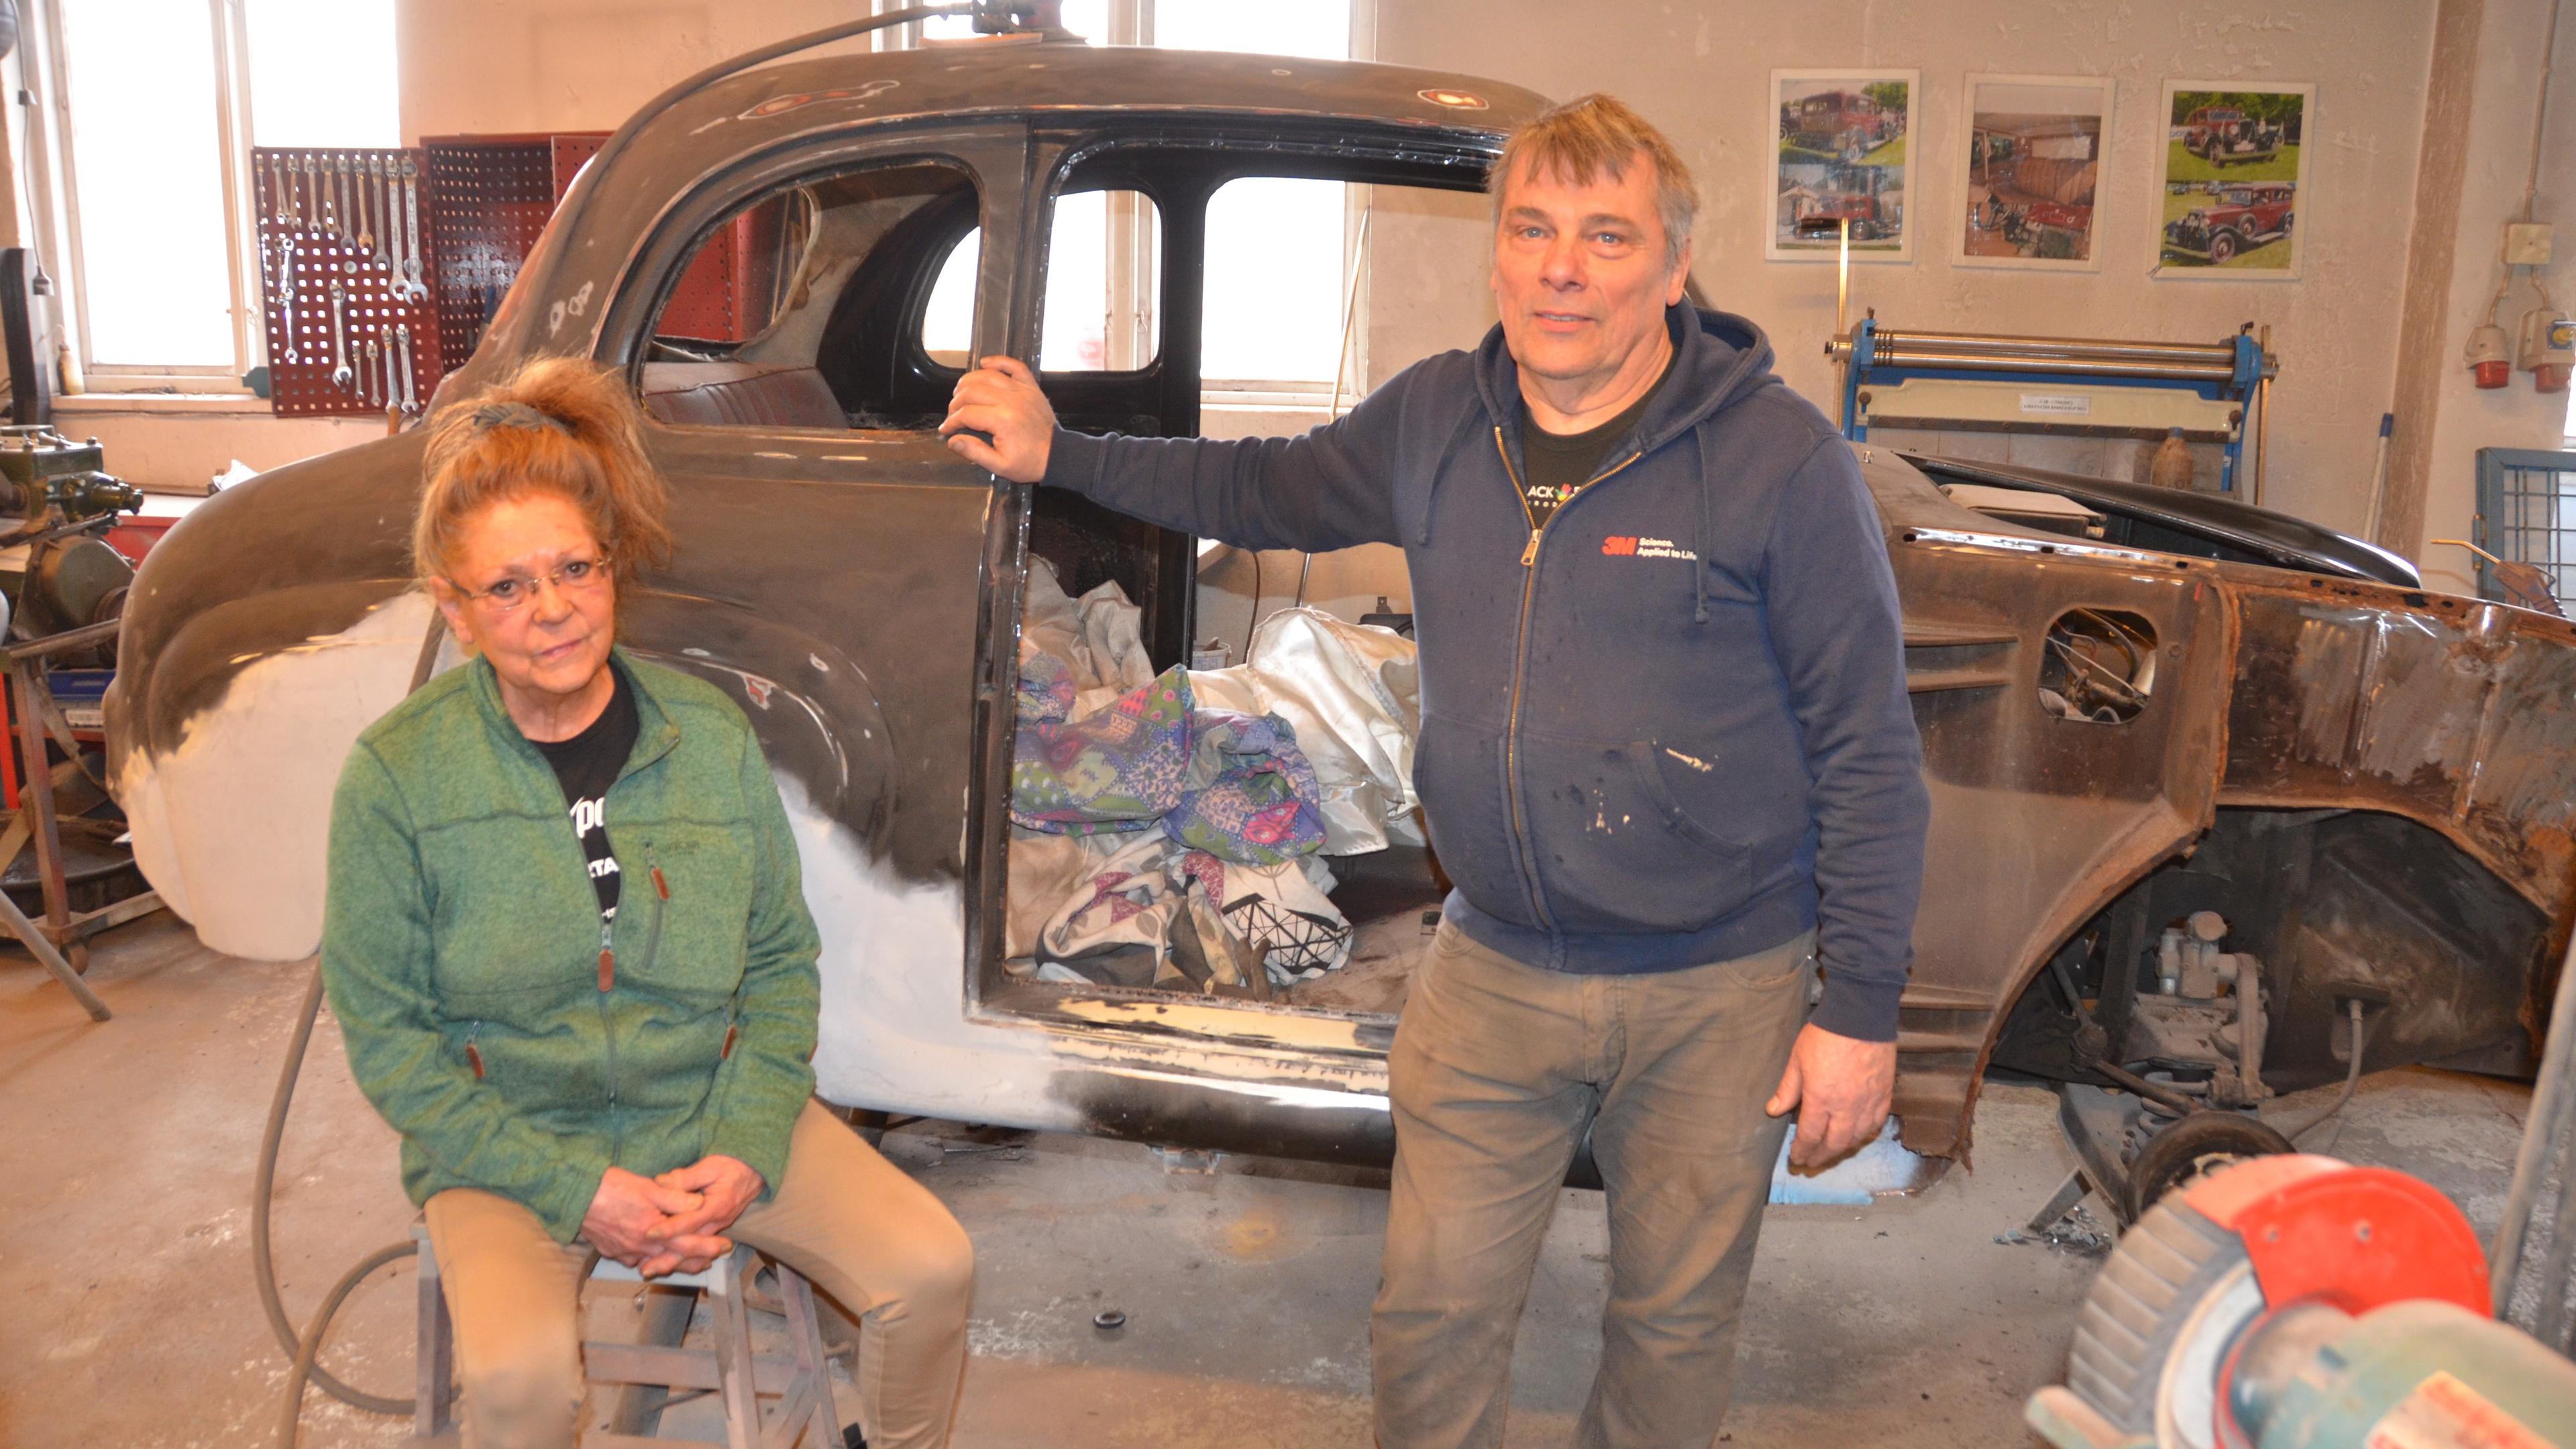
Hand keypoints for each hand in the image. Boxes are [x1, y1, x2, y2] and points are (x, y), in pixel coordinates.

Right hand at [582, 1167, 704, 1269]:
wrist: (575, 1197)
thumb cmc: (612, 1188)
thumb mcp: (648, 1187)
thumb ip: (676, 1197)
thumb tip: (699, 1205)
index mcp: (653, 1232)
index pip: (687, 1245)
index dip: (708, 1246)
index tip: (724, 1247)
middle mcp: (640, 1248)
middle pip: (673, 1260)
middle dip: (694, 1261)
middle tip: (711, 1260)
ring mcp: (624, 1252)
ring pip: (654, 1262)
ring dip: (672, 1262)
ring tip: (687, 1260)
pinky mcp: (611, 1251)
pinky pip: (635, 1259)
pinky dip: (648, 1258)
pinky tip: (652, 1254)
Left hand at [636, 1155, 764, 1277]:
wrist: (754, 1173)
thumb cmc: (732, 1166)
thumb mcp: (710, 1166)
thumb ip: (685, 1177)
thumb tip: (660, 1182)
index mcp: (717, 1205)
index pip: (690, 1221)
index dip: (669, 1228)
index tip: (649, 1233)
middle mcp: (717, 1222)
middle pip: (690, 1245)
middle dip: (668, 1257)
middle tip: (646, 1269)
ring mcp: (716, 1228)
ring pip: (692, 1250)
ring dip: (672, 1262)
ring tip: (650, 1270)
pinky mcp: (713, 1229)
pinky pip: (696, 1247)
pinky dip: (680, 1256)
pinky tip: (664, 1262)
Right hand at [941, 355, 1055, 480]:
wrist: (1057, 455)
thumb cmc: (1029, 462)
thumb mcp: (1000, 466)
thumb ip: (974, 452)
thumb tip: (952, 440)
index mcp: (1002, 420)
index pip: (966, 414)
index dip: (951, 421)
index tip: (946, 429)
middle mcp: (1010, 400)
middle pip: (971, 391)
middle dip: (955, 403)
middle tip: (952, 415)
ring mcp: (1021, 390)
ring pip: (987, 375)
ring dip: (968, 382)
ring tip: (961, 395)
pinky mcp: (1030, 386)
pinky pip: (1014, 365)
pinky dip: (998, 361)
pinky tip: (984, 364)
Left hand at [1765, 1024, 1895, 1168]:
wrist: (1860, 1016)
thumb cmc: (1825, 1035)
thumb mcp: (1797, 1060)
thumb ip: (1788, 1089)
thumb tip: (1773, 1110)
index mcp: (1820, 1099)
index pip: (1809, 1136)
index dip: (1802, 1151)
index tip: (1796, 1159)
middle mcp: (1845, 1107)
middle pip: (1833, 1144)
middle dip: (1820, 1157)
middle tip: (1811, 1163)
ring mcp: (1868, 1103)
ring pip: (1856, 1138)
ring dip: (1842, 1150)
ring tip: (1831, 1153)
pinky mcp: (1884, 1095)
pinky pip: (1876, 1124)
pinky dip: (1865, 1135)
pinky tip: (1857, 1137)